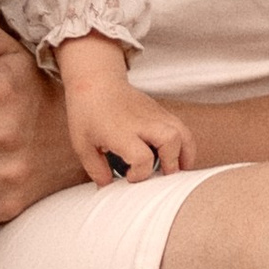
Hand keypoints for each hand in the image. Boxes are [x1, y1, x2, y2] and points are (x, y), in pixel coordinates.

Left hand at [61, 60, 194, 189]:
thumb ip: (96, 169)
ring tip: (179, 169)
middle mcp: (142, 121)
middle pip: (170, 139)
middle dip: (172, 162)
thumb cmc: (87, 112)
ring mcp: (153, 114)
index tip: (130, 178)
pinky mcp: (159, 110)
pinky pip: (181, 127)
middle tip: (163, 176)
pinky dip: (185, 144)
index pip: (142, 157)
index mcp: (120, 131)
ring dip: (185, 153)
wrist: (95, 81)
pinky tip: (177, 156)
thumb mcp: (82, 144)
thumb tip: (108, 188)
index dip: (140, 174)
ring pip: (182, 131)